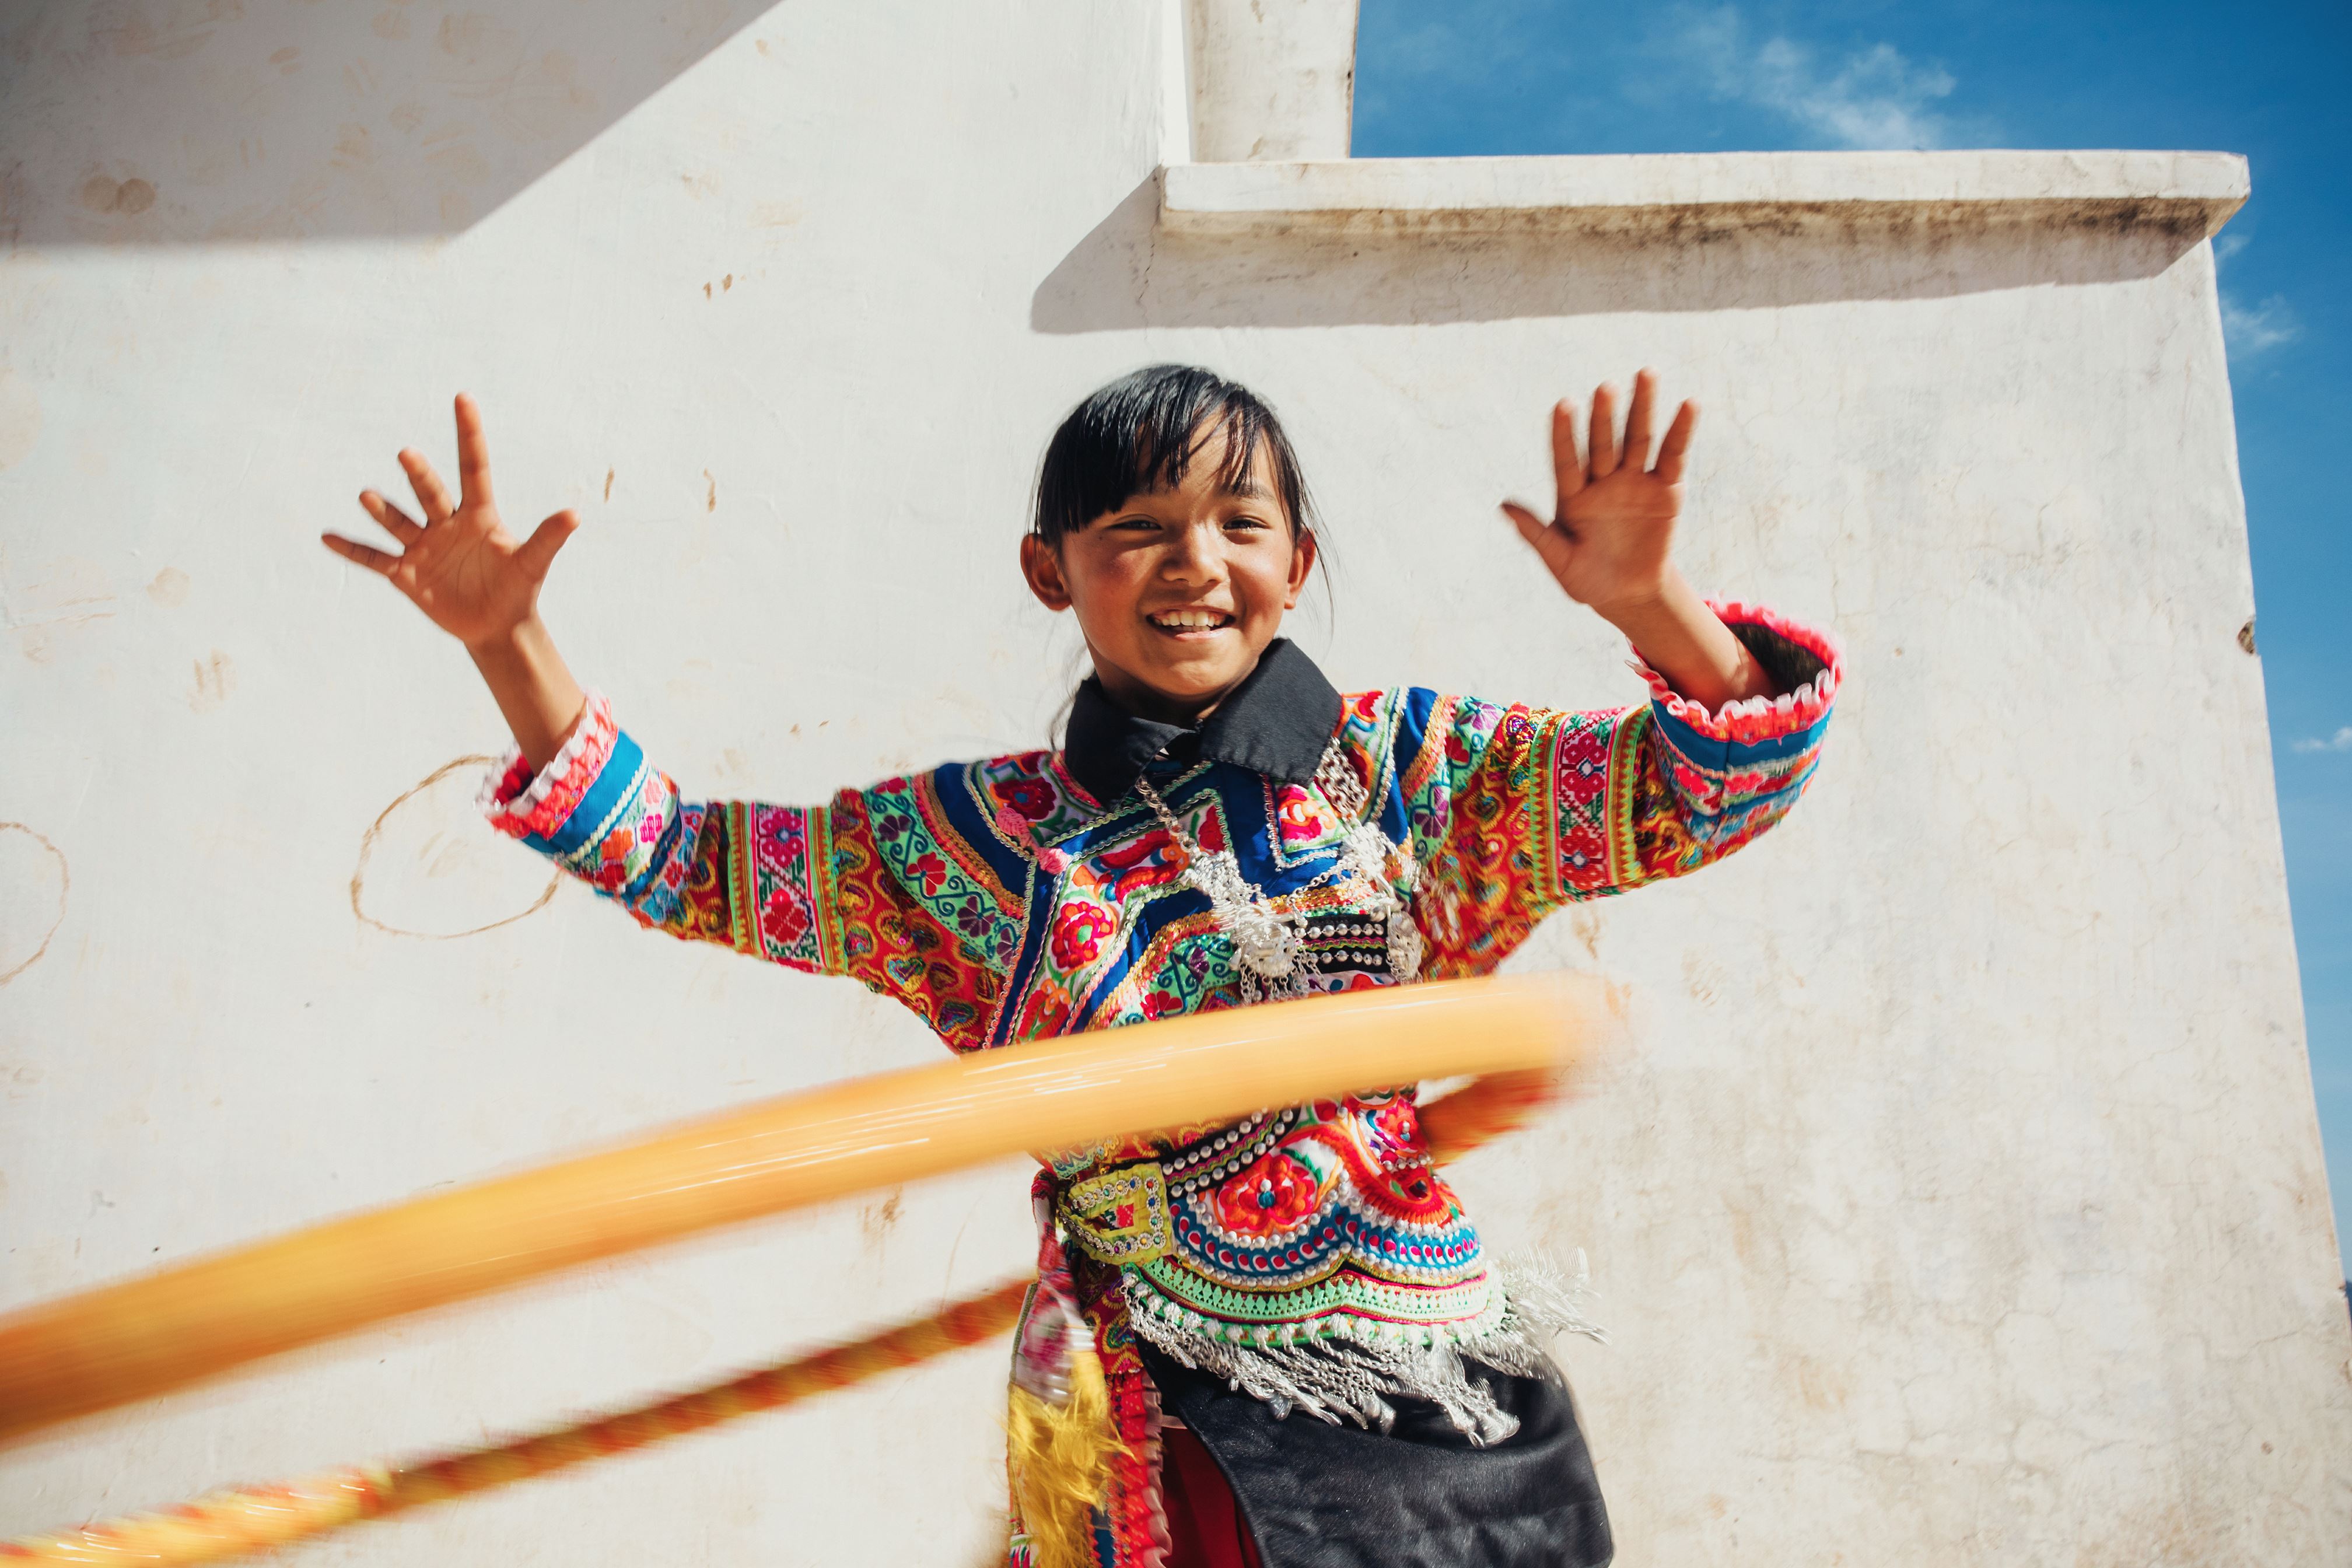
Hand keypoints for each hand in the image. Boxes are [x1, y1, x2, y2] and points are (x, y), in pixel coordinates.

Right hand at [321, 393, 579, 651]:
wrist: (497, 626)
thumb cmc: (517, 590)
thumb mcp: (532, 564)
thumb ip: (548, 538)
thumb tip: (575, 514)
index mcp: (479, 514)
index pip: (473, 466)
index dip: (469, 433)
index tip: (463, 397)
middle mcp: (446, 523)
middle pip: (431, 492)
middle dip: (419, 475)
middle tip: (408, 455)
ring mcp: (423, 546)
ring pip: (399, 521)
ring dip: (383, 510)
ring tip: (369, 496)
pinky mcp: (405, 573)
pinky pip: (374, 558)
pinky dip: (352, 549)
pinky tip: (327, 537)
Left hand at [1500, 369, 1695, 624]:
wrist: (1630, 594)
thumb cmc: (1588, 580)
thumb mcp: (1561, 564)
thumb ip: (1537, 535)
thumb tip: (1502, 506)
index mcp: (1572, 496)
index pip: (1565, 460)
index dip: (1564, 435)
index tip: (1563, 406)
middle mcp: (1602, 480)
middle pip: (1603, 442)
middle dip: (1605, 416)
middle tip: (1605, 387)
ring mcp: (1634, 480)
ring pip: (1637, 438)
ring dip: (1642, 407)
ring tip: (1645, 373)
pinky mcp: (1665, 488)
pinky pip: (1673, 455)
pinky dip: (1681, 431)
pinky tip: (1688, 404)